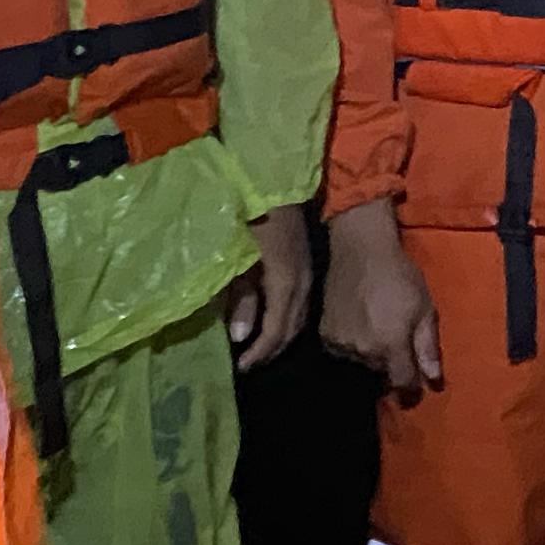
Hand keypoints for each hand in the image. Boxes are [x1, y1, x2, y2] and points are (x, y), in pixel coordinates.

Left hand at [226, 204, 312, 368]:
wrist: (271, 176)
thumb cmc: (247, 214)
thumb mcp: (238, 257)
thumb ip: (241, 297)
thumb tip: (242, 338)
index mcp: (286, 281)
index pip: (277, 329)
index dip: (260, 352)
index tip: (240, 368)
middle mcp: (302, 280)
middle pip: (292, 326)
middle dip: (272, 348)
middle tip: (248, 364)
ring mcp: (307, 269)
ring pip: (299, 314)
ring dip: (281, 335)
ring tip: (259, 347)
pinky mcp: (304, 260)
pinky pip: (300, 301)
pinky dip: (287, 318)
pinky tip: (272, 318)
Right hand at [319, 198, 442, 396]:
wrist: (361, 251)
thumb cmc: (400, 276)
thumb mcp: (425, 308)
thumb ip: (428, 347)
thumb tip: (434, 380)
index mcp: (391, 346)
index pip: (402, 384)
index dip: (411, 388)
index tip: (416, 383)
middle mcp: (363, 351)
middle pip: (382, 372)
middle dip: (392, 363)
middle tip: (397, 336)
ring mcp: (341, 344)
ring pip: (362, 362)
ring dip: (371, 352)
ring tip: (377, 325)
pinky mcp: (325, 335)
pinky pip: (344, 350)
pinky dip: (353, 343)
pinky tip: (359, 322)